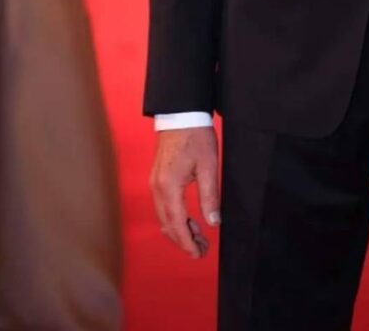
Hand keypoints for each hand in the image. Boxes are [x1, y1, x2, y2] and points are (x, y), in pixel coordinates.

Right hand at [150, 127, 219, 258]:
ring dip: (179, 231)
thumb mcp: (208, 166)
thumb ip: (210, 196)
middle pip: (168, 225)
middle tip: (202, 250)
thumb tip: (213, 223)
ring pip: (164, 217)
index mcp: (169, 187)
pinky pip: (163, 207)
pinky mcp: (157, 179)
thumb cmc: (196, 137)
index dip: (187, 243)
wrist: (180, 114)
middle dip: (184, 241)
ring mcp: (154, 184)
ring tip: (199, 238)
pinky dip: (174, 219)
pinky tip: (188, 220)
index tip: (198, 254)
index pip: (177, 224)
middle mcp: (157, 189)